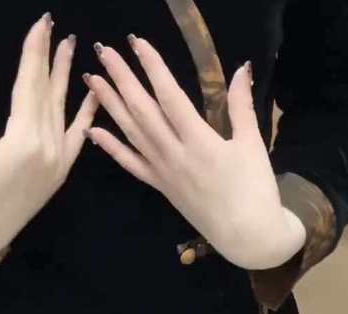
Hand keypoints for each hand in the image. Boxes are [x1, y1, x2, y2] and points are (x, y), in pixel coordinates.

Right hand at [0, 12, 99, 260]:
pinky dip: (86, 115)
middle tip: (56, 27)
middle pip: (49, 92)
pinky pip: (78, 136)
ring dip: (67, 78)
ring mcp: (58, 161)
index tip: (41, 24)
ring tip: (72, 48)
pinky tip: (93, 97)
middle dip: (51, 58)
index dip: (34, 53)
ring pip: (63, 109)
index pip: (30, 86)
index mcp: (26, 141)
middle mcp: (49, 148)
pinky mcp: (61, 172)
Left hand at [83, 37, 305, 270]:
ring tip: (92, 81)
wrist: (247, 236)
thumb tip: (241, 69)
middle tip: (103, 53)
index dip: (152, 67)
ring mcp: (164, 173)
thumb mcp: (253, 144)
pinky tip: (94, 131)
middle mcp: (174, 155)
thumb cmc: (255, 190)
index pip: (169, 96)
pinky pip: (131, 165)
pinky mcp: (161, 188)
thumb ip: (241, 106)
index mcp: (199, 140)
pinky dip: (112, 148)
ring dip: (110, 106)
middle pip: (142, 111)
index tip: (137, 43)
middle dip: (122, 79)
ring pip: (131, 134)